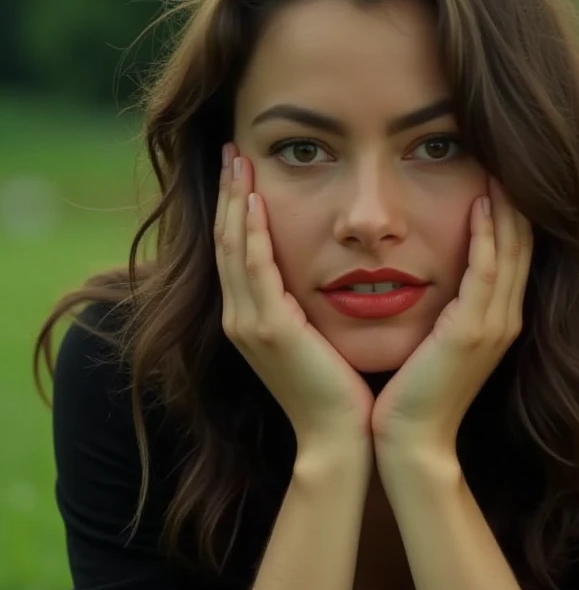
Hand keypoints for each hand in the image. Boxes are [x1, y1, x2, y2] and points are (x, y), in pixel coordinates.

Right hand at [215, 144, 374, 451]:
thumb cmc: (342, 394)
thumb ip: (310, 306)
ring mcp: (248, 323)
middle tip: (230, 150)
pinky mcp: (269, 328)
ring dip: (232, 200)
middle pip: (225, 241)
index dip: (234, 209)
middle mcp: (240, 318)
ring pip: (232, 247)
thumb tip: (327, 275)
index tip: (242, 170)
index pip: (237, 251)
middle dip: (226, 193)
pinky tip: (252, 198)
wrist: (341, 439)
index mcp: (253, 320)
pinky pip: (253, 267)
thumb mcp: (319, 340)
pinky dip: (249, 231)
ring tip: (236, 159)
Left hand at [370, 176, 532, 456]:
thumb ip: (442, 309)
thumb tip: (427, 277)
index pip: (510, 252)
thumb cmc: (412, 393)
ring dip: (506, 204)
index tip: (497, 168)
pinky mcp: (473, 332)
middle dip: (516, 197)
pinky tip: (482, 202)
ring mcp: (493, 325)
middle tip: (505, 151)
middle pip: (520, 243)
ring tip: (498, 161)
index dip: (509, 210)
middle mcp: (504, 318)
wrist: (410, 441)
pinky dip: (488, 235)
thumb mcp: (434, 342)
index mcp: (495, 319)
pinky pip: (487, 272)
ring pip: (510, 251)